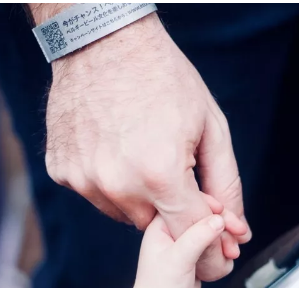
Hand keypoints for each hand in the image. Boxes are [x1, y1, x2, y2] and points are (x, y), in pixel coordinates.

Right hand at [41, 12, 250, 281]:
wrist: (104, 41)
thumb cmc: (163, 78)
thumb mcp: (210, 127)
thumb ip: (225, 184)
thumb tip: (235, 228)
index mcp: (160, 174)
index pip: (190, 233)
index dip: (208, 235)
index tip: (216, 228)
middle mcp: (117, 184)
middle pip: (155, 225)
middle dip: (171, 206)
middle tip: (174, 167)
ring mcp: (84, 179)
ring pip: (123, 213)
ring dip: (138, 196)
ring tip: (142, 151)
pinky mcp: (63, 171)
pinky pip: (95, 194)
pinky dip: (109, 181)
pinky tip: (115, 148)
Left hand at [132, 196, 246, 287]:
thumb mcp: (179, 258)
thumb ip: (199, 235)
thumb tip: (219, 218)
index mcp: (160, 228)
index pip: (185, 202)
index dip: (207, 204)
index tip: (224, 212)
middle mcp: (172, 235)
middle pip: (202, 216)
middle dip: (223, 223)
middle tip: (239, 231)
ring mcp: (184, 248)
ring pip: (211, 232)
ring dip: (226, 239)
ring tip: (234, 250)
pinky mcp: (195, 261)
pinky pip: (215, 248)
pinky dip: (224, 252)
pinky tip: (228, 259)